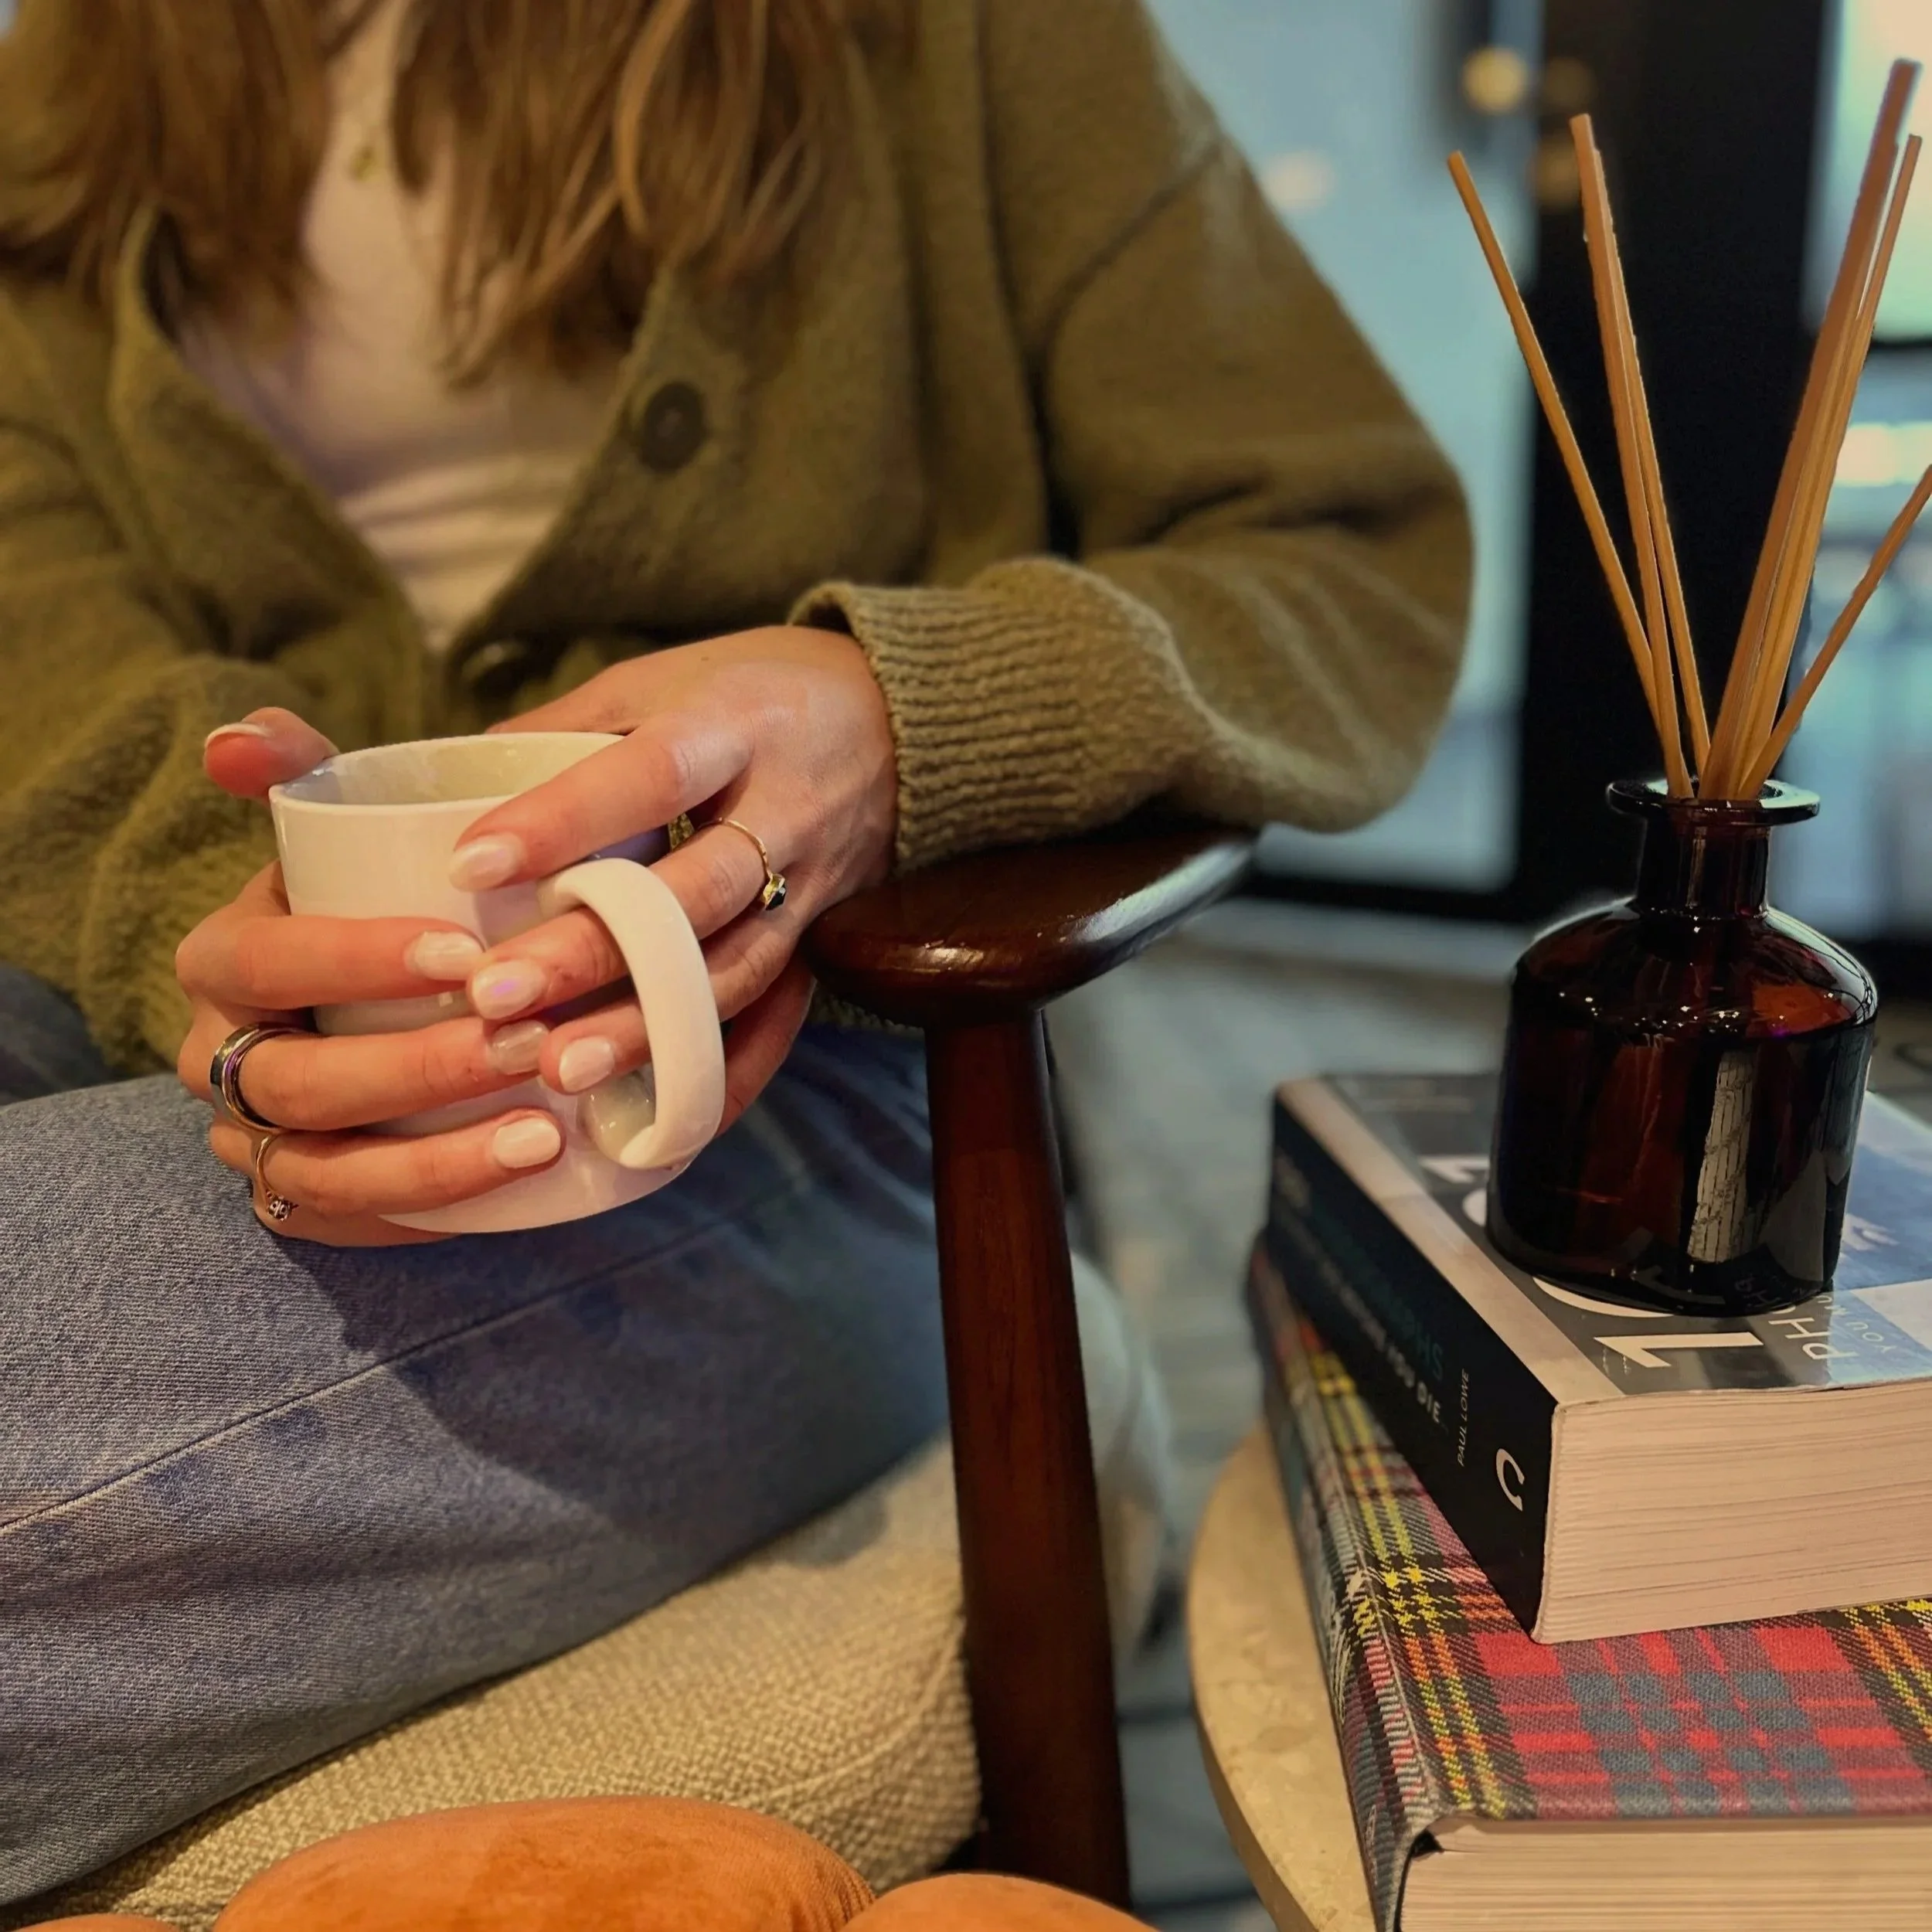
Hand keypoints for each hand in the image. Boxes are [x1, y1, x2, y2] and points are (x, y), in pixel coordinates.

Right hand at [180, 712, 571, 1245]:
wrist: (382, 995)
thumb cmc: (372, 902)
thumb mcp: (341, 834)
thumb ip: (304, 774)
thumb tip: (241, 738)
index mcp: (221, 961)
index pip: (267, 962)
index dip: (356, 959)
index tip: (466, 951)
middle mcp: (221, 1059)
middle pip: (301, 1082)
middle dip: (415, 1069)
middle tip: (527, 1044)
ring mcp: (258, 1141)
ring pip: (326, 1172)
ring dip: (435, 1162)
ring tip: (542, 1133)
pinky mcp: (307, 1200)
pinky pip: (353, 1227)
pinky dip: (430, 1214)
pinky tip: (517, 1188)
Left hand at [455, 625, 895, 1127]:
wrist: (902, 720)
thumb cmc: (755, 693)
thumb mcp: (666, 677)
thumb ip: (569, 727)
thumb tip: (448, 778)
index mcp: (735, 726)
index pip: (650, 774)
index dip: (564, 821)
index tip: (469, 866)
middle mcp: (786, 810)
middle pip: (695, 891)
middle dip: (596, 949)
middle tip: (494, 994)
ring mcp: (815, 886)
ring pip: (737, 970)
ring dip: (650, 1029)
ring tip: (559, 1071)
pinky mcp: (825, 942)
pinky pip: (781, 1019)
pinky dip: (725, 1076)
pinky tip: (661, 1122)